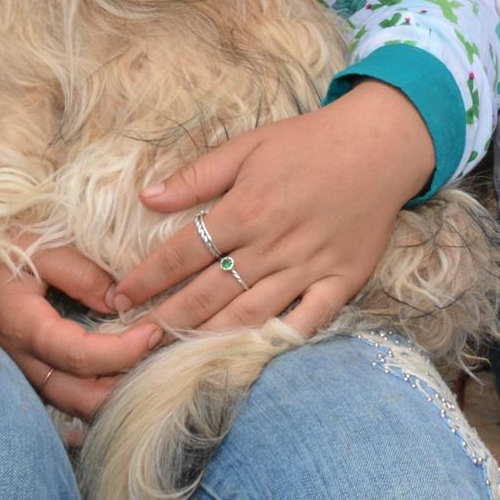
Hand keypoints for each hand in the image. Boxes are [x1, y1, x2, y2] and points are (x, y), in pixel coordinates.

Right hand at [0, 235, 161, 420]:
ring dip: (115, 394)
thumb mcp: (42, 248)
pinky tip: (123, 379)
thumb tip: (122, 302)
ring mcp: (24, 376)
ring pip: (76, 406)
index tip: (155, 331)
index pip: (82, 357)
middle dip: (128, 386)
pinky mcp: (30, 376)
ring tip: (150, 366)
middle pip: (82, 399)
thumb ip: (83, 274)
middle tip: (162, 358)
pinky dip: (99, 396)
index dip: (124, 351)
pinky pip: (68, 401)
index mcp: (25, 328)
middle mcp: (24, 363)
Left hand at [109, 79, 432, 338]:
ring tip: (174, 357)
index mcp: (245, 209)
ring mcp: (308, 267)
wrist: (381, 145)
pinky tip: (247, 357)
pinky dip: (277, 341)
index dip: (145, 279)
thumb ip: (198, 176)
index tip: (117, 299)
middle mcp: (272, 243)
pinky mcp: (341, 281)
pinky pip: (306, 321)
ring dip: (208, 339)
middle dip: (166, 319)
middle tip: (133, 340)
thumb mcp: (249, 146)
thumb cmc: (309, 142)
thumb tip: (146, 197)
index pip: (181, 253)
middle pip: (207, 293)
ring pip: (248, 315)